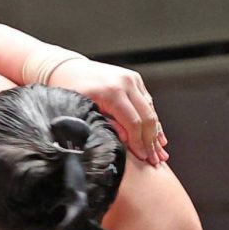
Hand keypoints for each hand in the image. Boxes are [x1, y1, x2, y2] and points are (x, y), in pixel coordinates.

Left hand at [49, 59, 167, 165]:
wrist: (68, 69)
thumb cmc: (70, 92)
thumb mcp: (81, 112)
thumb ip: (102, 127)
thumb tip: (125, 142)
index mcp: (111, 92)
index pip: (133, 122)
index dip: (139, 143)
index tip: (143, 159)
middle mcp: (125, 83)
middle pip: (147, 117)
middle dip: (151, 142)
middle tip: (155, 161)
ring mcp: (132, 79)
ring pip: (150, 110)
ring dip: (155, 133)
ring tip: (160, 153)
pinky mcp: (134, 79)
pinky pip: (147, 103)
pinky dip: (153, 121)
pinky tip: (158, 137)